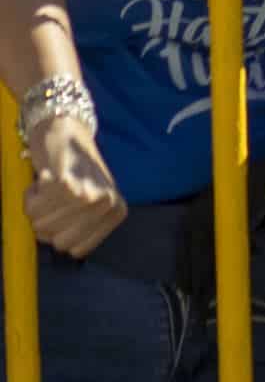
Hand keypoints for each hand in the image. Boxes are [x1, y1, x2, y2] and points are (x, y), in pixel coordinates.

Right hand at [11, 85, 124, 253]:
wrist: (67, 130)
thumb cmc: (76, 170)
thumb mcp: (91, 201)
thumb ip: (83, 227)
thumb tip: (70, 250)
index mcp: (116, 212)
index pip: (77, 250)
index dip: (60, 235)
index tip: (63, 214)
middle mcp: (106, 204)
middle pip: (58, 242)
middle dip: (47, 223)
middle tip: (53, 199)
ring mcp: (86, 194)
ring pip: (41, 226)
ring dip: (36, 208)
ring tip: (49, 186)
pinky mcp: (64, 183)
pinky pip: (33, 208)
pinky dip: (31, 195)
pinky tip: (43, 179)